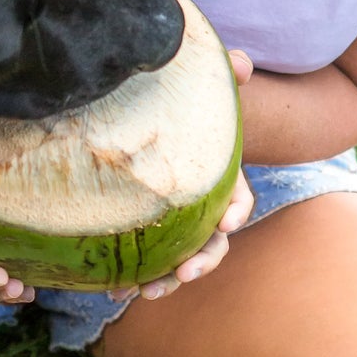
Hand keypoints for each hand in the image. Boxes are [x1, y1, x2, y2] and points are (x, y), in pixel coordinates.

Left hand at [109, 47, 256, 302]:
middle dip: (202, 261)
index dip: (237, 212)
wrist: (140, 118)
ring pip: (179, 261)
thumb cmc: (177, 104)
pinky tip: (112, 290)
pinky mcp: (145, 236)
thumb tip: (243, 63)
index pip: (240, 199)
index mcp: (219, 180)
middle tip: (184, 274)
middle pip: (213, 242)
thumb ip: (221, 72)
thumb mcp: (198, 87)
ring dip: (166, 280)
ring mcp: (174, 227)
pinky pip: (144, 263)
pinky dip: (132, 279)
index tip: (228, 223)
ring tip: (146, 292)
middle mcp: (201, 209)